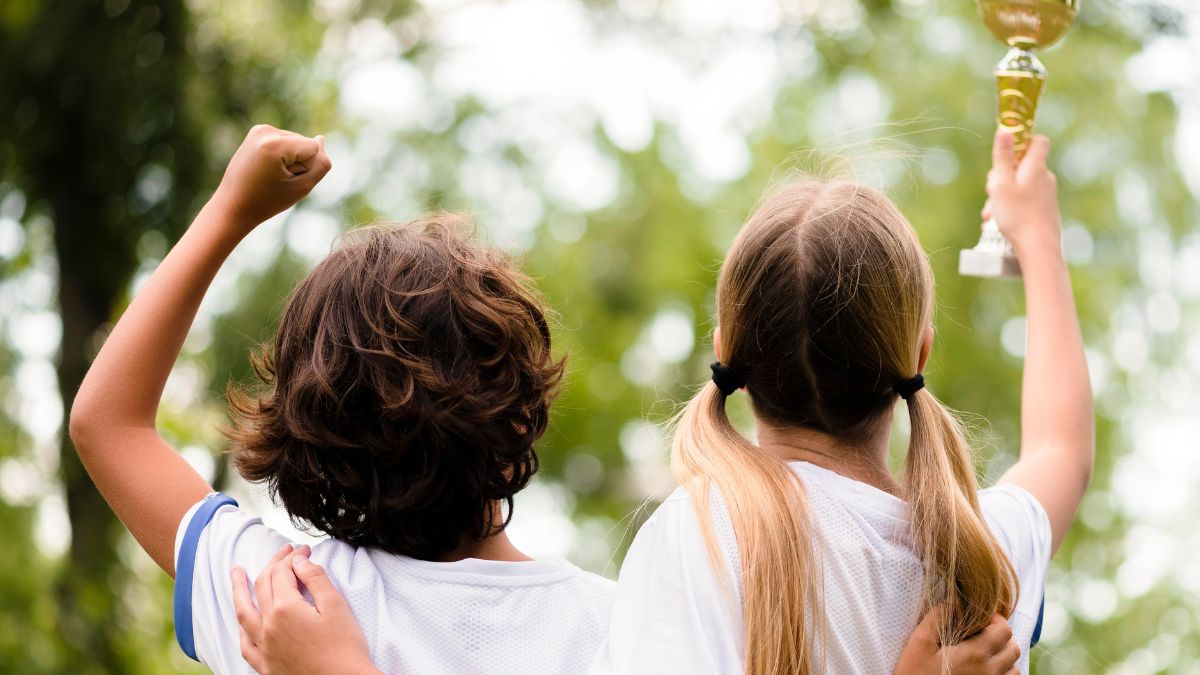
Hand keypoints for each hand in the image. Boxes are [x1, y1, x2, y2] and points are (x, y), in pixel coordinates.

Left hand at [210, 125, 332, 236]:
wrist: (233, 205)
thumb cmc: (267, 201)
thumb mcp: (302, 187)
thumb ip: (320, 164)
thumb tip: (320, 139)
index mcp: (274, 144)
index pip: (313, 149)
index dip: (305, 169)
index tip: (282, 181)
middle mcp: (265, 131)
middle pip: (305, 144)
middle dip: (297, 164)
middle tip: (274, 181)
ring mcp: (260, 130)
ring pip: (296, 143)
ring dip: (289, 160)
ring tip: (269, 175)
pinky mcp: (257, 132)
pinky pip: (286, 142)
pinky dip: (281, 156)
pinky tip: (266, 168)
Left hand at [232, 544, 378, 674]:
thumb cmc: (345, 648)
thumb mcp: (336, 605)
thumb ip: (315, 578)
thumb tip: (299, 560)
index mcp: (285, 609)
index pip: (282, 572)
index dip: (293, 557)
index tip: (305, 550)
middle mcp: (268, 626)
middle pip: (263, 585)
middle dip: (274, 564)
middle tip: (284, 552)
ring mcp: (264, 647)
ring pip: (244, 612)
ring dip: (238, 590)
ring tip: (236, 573)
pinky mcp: (266, 666)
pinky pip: (246, 644)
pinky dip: (242, 628)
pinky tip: (242, 621)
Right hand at [894, 609, 1019, 674]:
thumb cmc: (914, 674)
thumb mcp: (919, 642)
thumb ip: (936, 619)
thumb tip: (951, 602)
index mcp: (975, 654)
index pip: (1004, 630)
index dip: (996, 619)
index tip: (981, 618)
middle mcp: (989, 672)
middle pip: (1014, 649)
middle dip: (1002, 636)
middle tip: (983, 633)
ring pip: (1014, 670)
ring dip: (1004, 658)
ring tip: (984, 653)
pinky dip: (1002, 674)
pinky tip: (983, 670)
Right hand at [985, 130, 1061, 260]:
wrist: (1039, 248)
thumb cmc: (1017, 215)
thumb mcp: (1001, 183)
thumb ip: (1002, 157)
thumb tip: (1005, 130)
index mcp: (1035, 167)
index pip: (1038, 140)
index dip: (1022, 141)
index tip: (1006, 151)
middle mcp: (1045, 178)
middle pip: (1023, 166)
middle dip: (1003, 176)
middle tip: (990, 191)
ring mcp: (1047, 195)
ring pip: (1021, 186)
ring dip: (1002, 196)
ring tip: (991, 214)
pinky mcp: (1045, 210)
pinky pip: (1025, 201)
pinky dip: (1011, 208)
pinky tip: (999, 222)